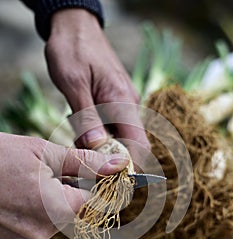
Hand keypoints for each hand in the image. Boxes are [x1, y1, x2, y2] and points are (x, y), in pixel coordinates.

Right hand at [0, 133, 127, 238]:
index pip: (97, 205)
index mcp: (56, 208)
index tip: (99, 179)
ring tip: (27, 186)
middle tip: (51, 175)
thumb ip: (85, 163)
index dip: (99, 189)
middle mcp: (42, 233)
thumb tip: (118, 166)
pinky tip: (15, 201)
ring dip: (48, 206)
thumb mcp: (44, 152)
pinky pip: (32, 233)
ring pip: (52, 223)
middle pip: (73, 215)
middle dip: (69, 195)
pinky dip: (29, 217)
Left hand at [45, 9, 149, 156]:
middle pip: (129, 145)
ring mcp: (123, 104)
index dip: (131, 166)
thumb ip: (86, 117)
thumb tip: (97, 146)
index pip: (140, 145)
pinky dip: (97, 132)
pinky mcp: (115, 102)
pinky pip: (111, 126)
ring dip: (100, 144)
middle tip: (84, 154)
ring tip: (78, 133)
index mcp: (123, 102)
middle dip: (108, 156)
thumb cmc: (73, 50)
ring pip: (118, 136)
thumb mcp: (73, 83)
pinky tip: (81, 123)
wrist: (75, 26)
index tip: (112, 178)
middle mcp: (129, 105)